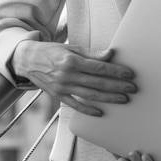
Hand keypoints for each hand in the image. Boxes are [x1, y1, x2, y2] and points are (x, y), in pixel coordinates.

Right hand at [11, 41, 135, 115]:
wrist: (27, 60)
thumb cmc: (52, 51)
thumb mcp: (71, 48)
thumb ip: (91, 53)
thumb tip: (110, 54)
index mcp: (72, 60)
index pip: (99, 67)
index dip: (115, 71)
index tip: (129, 74)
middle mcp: (67, 75)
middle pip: (97, 83)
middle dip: (117, 86)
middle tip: (133, 88)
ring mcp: (62, 87)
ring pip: (90, 95)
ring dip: (108, 99)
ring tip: (123, 100)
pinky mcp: (58, 96)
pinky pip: (75, 105)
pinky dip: (88, 110)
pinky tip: (101, 113)